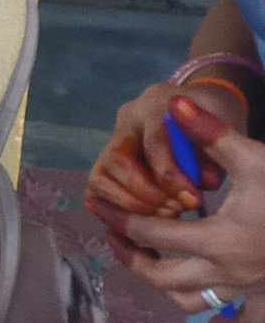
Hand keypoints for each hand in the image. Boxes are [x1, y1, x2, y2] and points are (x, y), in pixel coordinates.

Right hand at [87, 73, 245, 230]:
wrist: (198, 108)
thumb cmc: (213, 119)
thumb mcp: (224, 131)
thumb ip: (214, 157)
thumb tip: (203, 184)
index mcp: (156, 104)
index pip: (153, 142)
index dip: (170, 177)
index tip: (192, 201)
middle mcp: (126, 120)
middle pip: (116, 161)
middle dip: (145, 195)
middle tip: (175, 211)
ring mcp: (111, 141)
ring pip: (99, 179)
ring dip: (130, 206)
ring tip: (164, 215)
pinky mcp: (104, 163)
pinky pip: (97, 192)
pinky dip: (119, 210)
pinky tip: (145, 219)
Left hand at [117, 94, 264, 318]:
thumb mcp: (255, 159)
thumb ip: (212, 134)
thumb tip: (174, 104)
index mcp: (217, 240)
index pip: (151, 232)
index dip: (119, 218)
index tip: (98, 207)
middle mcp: (227, 273)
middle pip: (161, 276)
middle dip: (132, 256)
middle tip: (115, 235)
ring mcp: (249, 290)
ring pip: (193, 302)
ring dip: (166, 285)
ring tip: (151, 260)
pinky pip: (244, 320)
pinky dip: (226, 322)